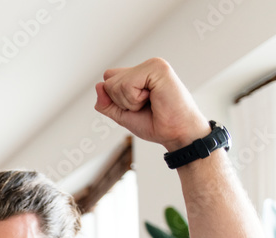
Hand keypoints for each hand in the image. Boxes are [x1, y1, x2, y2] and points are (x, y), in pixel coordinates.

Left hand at [94, 57, 210, 151]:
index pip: (108, 79)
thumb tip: (98, 85)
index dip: (115, 99)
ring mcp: (152, 65)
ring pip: (114, 84)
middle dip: (120, 101)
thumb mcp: (122, 115)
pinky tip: (154, 98)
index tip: (137, 107)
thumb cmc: (155, 124)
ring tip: (151, 103)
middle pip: (108, 81)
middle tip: (145, 106)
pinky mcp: (158, 68)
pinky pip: (127, 85)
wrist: (176, 133)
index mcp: (139, 74)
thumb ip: (106, 103)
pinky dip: (135, 99)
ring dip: (129, 102)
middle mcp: (145, 66)